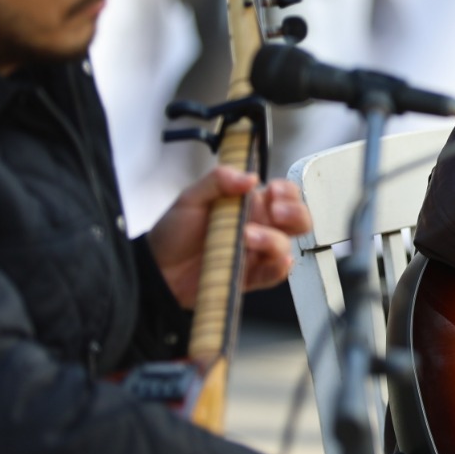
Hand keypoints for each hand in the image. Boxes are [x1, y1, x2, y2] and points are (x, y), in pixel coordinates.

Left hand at [147, 167, 312, 307]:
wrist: (157, 269)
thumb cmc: (173, 233)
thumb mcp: (191, 197)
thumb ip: (218, 180)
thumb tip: (248, 177)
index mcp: (247, 204)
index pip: (283, 193)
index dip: (287, 192)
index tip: (275, 192)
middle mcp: (258, 226)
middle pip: (297, 219)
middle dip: (295, 213)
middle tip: (277, 212)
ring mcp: (255, 253)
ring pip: (287, 245)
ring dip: (273, 239)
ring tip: (248, 237)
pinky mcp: (250, 277)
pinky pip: (275, 274)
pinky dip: (279, 268)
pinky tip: (273, 261)